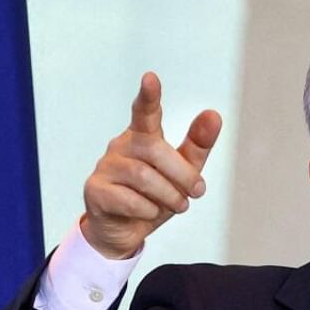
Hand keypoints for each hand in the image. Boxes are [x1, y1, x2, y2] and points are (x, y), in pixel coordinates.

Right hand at [81, 72, 222, 258]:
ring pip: (143, 177)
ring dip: (169, 195)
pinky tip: (150, 212)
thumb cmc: (154, 195)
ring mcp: (105, 167)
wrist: (123, 230)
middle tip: (198, 191)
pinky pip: (129, 200)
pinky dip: (148, 210)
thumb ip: (197, 145)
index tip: (150, 78)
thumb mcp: (182, 171)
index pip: (144, 111)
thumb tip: (214, 114)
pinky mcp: (95, 191)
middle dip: (183, 174)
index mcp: (142, 135)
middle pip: (155, 151)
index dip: (149, 96)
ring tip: (178, 205)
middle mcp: (121, 145)